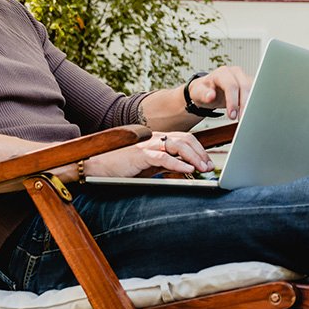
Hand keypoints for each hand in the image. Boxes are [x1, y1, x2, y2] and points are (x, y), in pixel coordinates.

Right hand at [84, 132, 213, 177]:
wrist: (98, 167)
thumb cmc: (123, 167)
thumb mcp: (150, 166)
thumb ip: (166, 164)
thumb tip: (185, 169)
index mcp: (157, 140)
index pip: (184, 138)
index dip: (199, 149)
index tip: (208, 162)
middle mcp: (154, 138)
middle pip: (185, 139)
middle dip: (200, 152)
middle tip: (209, 166)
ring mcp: (147, 145)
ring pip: (177, 145)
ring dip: (193, 157)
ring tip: (202, 168)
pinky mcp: (140, 155)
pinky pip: (163, 157)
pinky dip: (178, 163)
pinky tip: (188, 169)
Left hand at [188, 66, 250, 119]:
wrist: (208, 89)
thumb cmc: (203, 90)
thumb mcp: (198, 93)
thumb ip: (203, 94)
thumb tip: (210, 96)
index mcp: (222, 73)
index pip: (231, 85)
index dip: (233, 101)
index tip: (232, 115)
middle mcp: (235, 72)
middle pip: (245, 87)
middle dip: (244, 105)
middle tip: (241, 119)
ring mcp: (244, 77)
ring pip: (253, 90)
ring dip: (251, 105)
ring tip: (245, 118)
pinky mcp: (250, 84)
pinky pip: (256, 93)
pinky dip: (254, 104)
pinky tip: (250, 113)